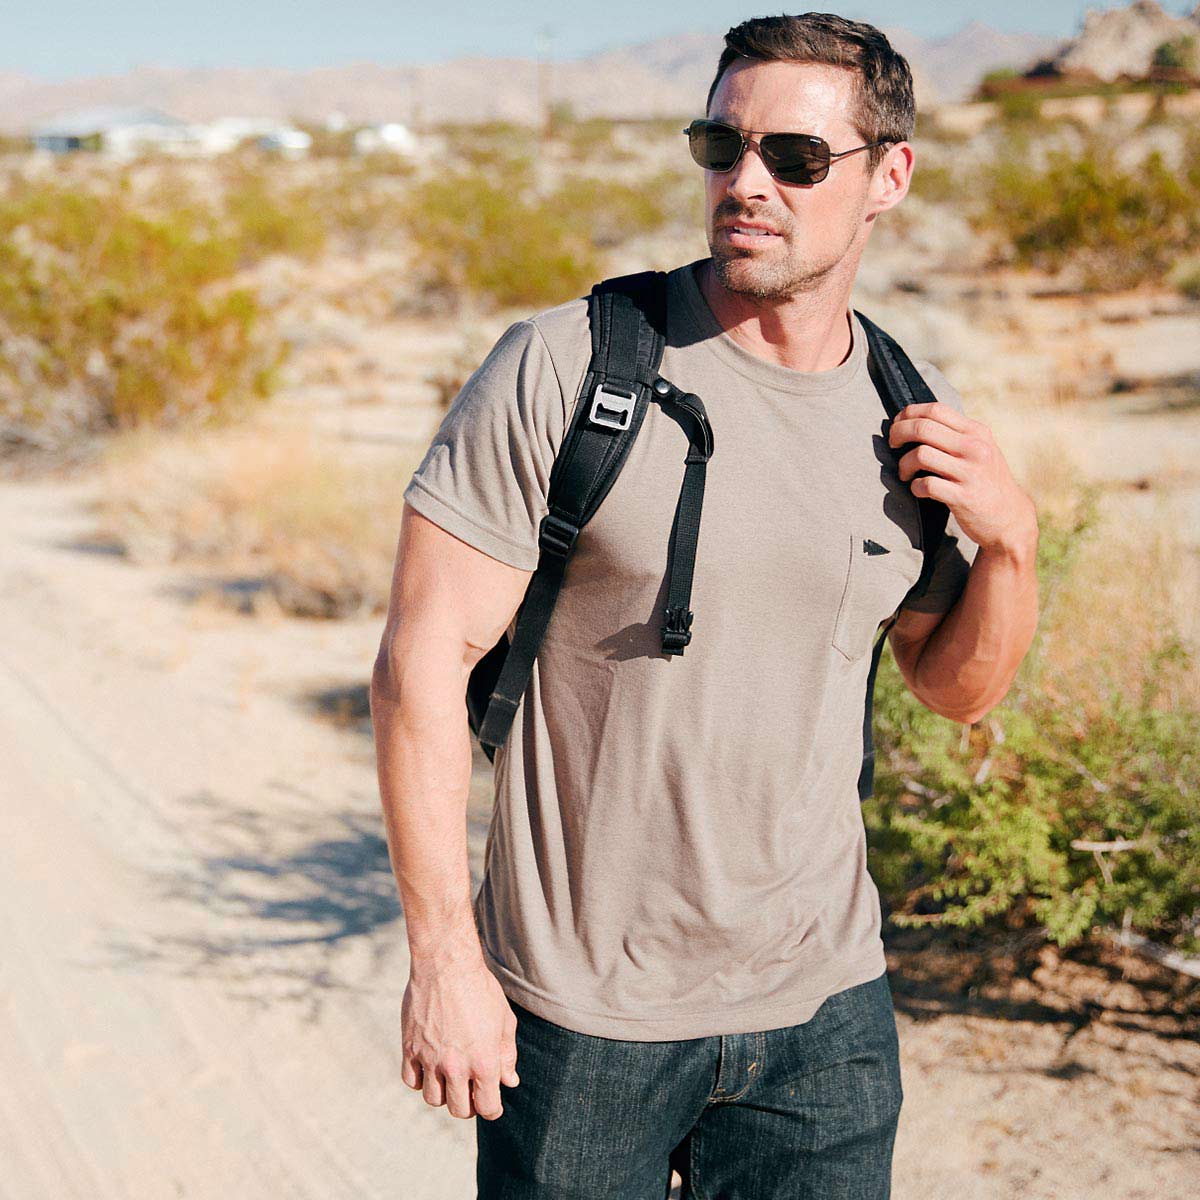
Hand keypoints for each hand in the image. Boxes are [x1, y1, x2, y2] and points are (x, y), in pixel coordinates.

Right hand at [401, 959, 519, 1120]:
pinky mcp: (410, 1048)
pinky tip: (429, 1068)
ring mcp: (430, 1059)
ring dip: (443, 1093)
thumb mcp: (504, 1020)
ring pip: (433, 1099)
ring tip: (449, 1078)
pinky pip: (411, 1081)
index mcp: (484, 1062)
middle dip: (468, 1104)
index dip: (492, 1108)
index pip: (487, 1107)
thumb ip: (507, 1055)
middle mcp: (456, 1067)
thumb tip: (509, 1081)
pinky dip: (420, 1080)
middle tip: (470, 1090)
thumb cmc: (480, 989)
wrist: (446, 966)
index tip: (491, 1102)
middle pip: (459, 1109)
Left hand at [887, 401, 1035, 552]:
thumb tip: (915, 421)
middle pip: (923, 428)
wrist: (1010, 517)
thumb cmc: (987, 481)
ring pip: (921, 454)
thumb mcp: (980, 449)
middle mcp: (975, 448)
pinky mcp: (963, 497)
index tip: (898, 425)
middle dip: (898, 434)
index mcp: (976, 432)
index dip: (909, 414)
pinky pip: (926, 485)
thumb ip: (955, 434)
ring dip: (904, 464)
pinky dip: (915, 487)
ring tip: (906, 473)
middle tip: (893, 445)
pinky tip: (918, 490)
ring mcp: (970, 472)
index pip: (935, 409)